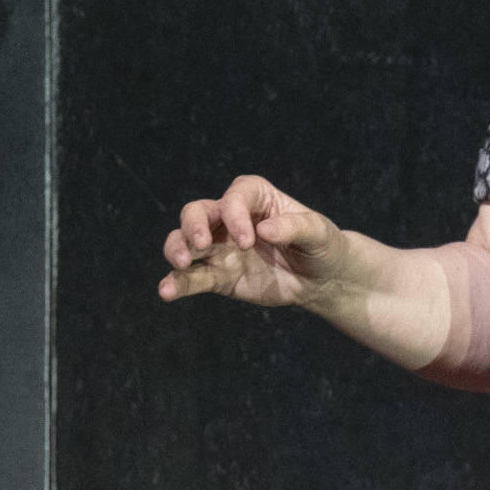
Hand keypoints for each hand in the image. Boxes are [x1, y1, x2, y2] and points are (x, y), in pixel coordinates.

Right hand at [159, 175, 348, 310]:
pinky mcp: (219, 276)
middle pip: (197, 212)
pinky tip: (167, 291)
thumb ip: (295, 227)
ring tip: (179, 265)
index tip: (249, 239)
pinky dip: (177, 284)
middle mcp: (230, 219)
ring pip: (185, 242)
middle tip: (201, 245)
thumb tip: (265, 230)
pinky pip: (193, 278)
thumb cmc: (323, 246)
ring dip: (176, 250)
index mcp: (255, 198)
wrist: (323, 280)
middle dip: (193, 226)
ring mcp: (221, 248)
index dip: (234, 214)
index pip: (234, 197)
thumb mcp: (320, 233)